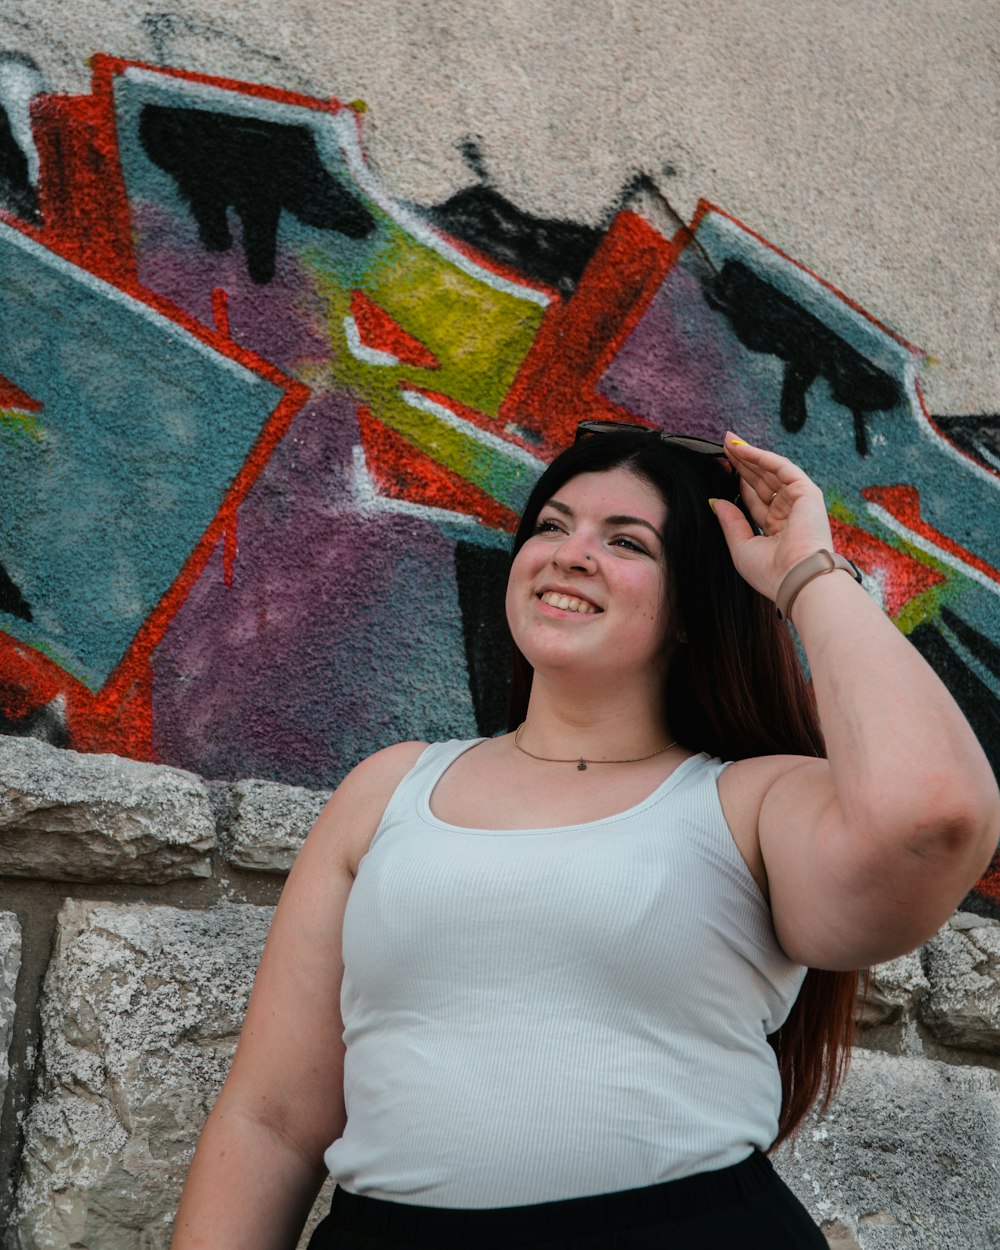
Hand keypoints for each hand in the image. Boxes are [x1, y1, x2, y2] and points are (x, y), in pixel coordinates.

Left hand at [710, 433, 834, 601]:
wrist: (795, 579)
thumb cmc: (770, 572)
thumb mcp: (741, 547)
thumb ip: (730, 522)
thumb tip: (716, 502)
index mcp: (777, 530)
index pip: (755, 500)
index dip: (739, 482)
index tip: (721, 467)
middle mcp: (789, 514)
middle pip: (761, 482)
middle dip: (742, 463)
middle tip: (723, 445)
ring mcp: (799, 502)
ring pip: (770, 472)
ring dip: (749, 455)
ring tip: (728, 441)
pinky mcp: (807, 493)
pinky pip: (781, 468)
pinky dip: (761, 457)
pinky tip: (741, 449)